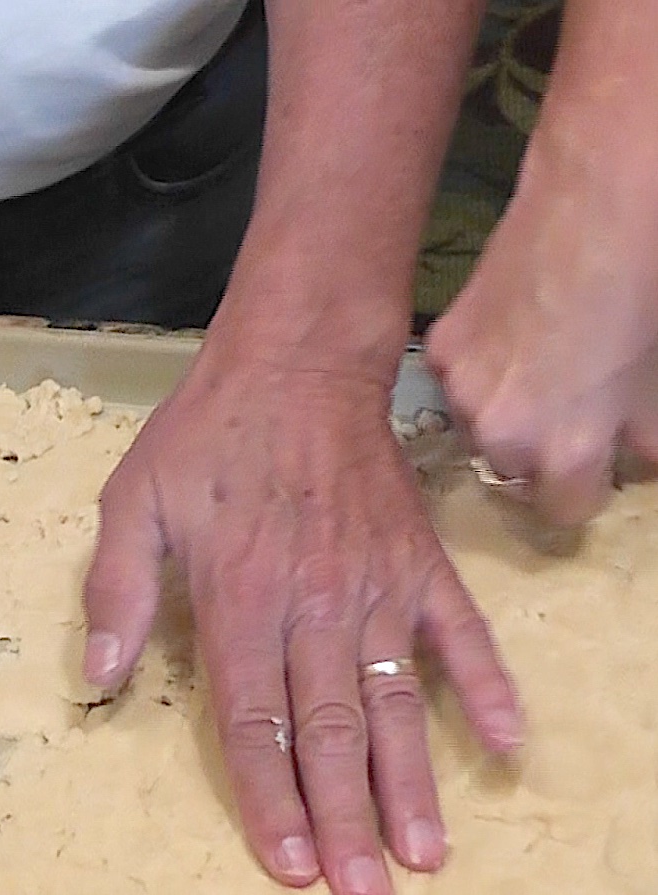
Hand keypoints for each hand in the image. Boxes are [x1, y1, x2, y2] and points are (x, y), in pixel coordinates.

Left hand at [82, 331, 520, 893]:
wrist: (296, 367)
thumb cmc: (210, 434)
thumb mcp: (135, 499)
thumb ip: (117, 590)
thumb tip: (99, 676)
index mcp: (240, 597)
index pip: (254, 721)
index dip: (269, 800)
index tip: (291, 868)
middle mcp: (313, 603)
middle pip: (329, 730)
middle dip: (344, 819)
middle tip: (366, 893)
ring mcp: (376, 583)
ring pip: (395, 699)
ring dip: (411, 780)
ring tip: (427, 852)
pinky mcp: (417, 558)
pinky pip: (461, 632)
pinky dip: (485, 686)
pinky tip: (507, 742)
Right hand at [427, 117, 657, 526]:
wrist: (598, 206)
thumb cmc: (646, 297)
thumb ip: (643, 441)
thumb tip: (630, 460)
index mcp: (563, 451)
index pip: (563, 511)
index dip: (584, 489)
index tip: (593, 464)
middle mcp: (500, 434)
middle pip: (514, 472)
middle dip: (539, 451)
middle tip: (564, 405)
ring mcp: (460, 389)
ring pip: (478, 429)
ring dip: (503, 414)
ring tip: (531, 363)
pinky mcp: (438, 348)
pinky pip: (456, 382)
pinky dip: (479, 370)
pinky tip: (504, 329)